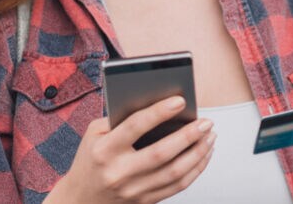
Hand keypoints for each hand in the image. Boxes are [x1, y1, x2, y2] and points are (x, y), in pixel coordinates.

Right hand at [46, 96, 215, 203]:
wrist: (81, 200)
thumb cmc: (92, 160)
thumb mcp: (94, 135)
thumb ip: (120, 119)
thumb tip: (159, 103)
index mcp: (104, 150)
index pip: (134, 127)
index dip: (159, 112)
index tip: (180, 100)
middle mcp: (119, 172)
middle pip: (161, 153)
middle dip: (188, 135)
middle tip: (206, 122)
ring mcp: (133, 190)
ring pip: (175, 172)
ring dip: (198, 152)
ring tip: (210, 135)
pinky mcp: (145, 201)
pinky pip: (178, 186)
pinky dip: (196, 169)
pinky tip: (204, 154)